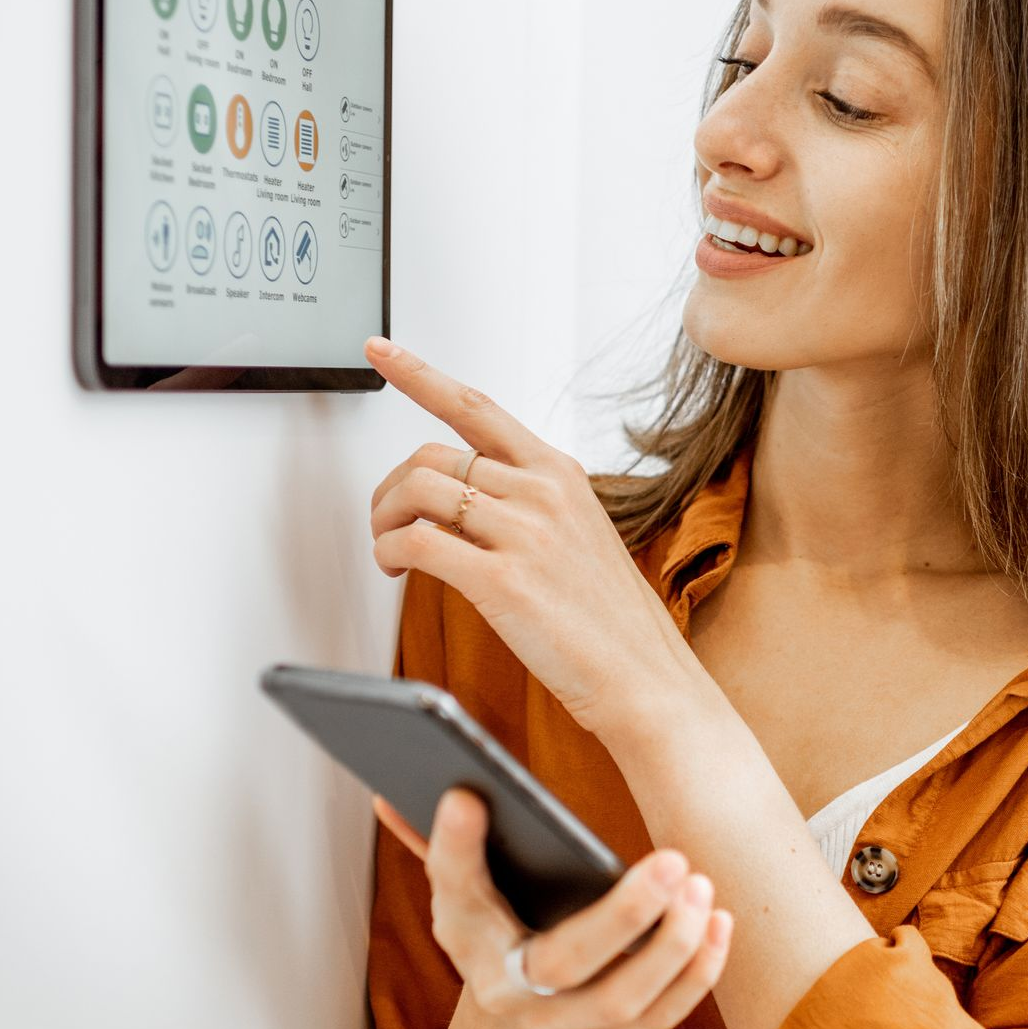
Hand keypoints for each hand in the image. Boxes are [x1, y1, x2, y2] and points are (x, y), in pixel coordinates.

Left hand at [364, 336, 694, 740]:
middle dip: (389, 488)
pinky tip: (396, 568)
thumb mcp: (580, 536)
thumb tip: (462, 502)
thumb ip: (527, 506)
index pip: (477, 408)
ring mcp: (524, 533)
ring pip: (416, 492)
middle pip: (431, 455)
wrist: (646, 677)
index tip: (382, 351)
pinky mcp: (502, 580)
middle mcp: (542, 492)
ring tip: (388, 550)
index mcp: (560, 474)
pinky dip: (390, 552)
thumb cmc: (611, 620)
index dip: (420, 375)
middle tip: (385, 521)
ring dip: (383, 519)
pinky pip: (418, 543)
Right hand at [379, 788, 732, 1028]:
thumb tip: (389, 793)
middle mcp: (512, 992)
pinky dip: (698, 974)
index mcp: (467, 942)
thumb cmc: (495, 940)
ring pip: (623, 998)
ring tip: (701, 885)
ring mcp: (566, 1024)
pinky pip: (663, 1016)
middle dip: (623, 916)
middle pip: (565, 963)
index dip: (454, 849)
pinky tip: (721, 922)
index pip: (456, 894)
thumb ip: (439, 847)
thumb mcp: (460, 899)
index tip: (466, 796)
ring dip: (672, 946)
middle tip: (672, 861)